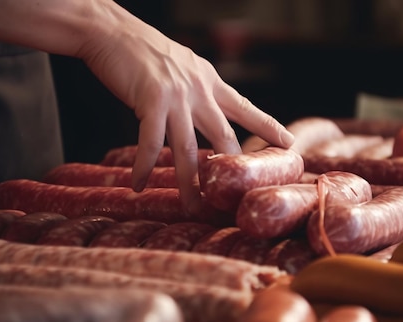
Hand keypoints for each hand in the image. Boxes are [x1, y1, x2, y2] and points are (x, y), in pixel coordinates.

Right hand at [78, 3, 294, 212]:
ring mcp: (176, 97)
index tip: (289, 143)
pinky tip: (138, 185)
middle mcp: (199, 90)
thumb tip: (203, 107)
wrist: (113, 32)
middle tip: (237, 196)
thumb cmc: (143, 51)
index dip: (267, 126)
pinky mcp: (150, 102)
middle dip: (231, 169)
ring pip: (189, 149)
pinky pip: (149, 144)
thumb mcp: (183, 65)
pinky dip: (143, 167)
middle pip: (223, 136)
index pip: (244, 107)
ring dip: (190, 183)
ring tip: (193, 207)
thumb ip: (197, 87)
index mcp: (209, 80)